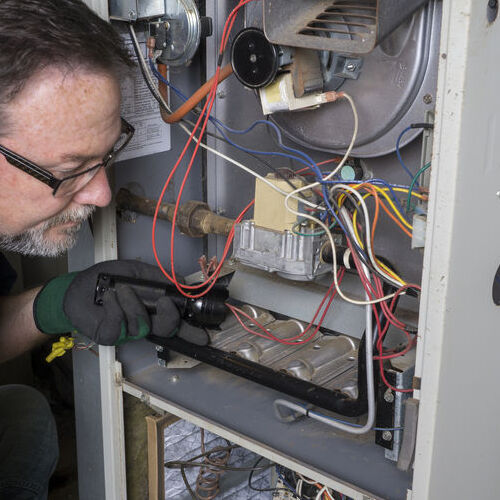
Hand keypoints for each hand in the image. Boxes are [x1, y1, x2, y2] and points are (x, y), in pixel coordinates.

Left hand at [34, 260, 182, 345]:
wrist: (78, 286)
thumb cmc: (106, 279)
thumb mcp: (135, 270)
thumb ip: (158, 276)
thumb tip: (181, 280)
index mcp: (153, 310)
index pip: (175, 323)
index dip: (191, 331)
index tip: (203, 334)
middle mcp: (143, 323)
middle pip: (165, 330)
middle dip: (169, 318)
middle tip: (164, 302)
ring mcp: (126, 332)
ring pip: (141, 326)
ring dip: (132, 304)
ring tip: (121, 289)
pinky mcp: (109, 335)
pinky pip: (118, 326)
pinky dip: (115, 308)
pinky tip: (109, 297)